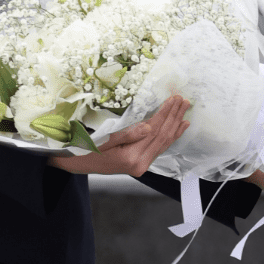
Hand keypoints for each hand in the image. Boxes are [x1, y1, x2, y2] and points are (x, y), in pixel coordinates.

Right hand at [48, 96, 191, 176]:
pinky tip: (180, 126)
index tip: (173, 98)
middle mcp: (140, 164)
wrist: (79, 164)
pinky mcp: (142, 163)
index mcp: (131, 158)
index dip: (164, 113)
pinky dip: (171, 135)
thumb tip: (149, 126)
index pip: (154, 131)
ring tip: (185, 109)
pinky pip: (160, 147)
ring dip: (175, 124)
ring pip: (164, 142)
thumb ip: (127, 134)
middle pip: (162, 137)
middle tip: (183, 100)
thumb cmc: (87, 148)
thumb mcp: (103, 139)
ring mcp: (142, 165)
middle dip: (173, 116)